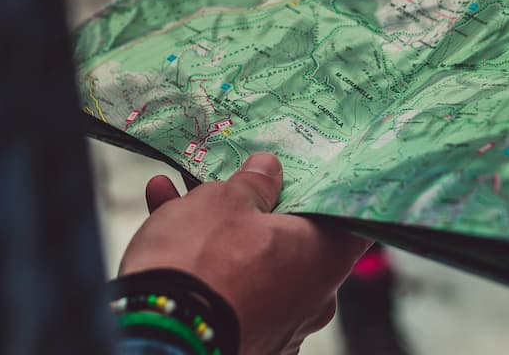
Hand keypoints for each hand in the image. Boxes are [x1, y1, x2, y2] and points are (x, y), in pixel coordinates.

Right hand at [119, 153, 371, 354]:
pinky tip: (164, 220)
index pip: (349, 219)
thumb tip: (269, 170)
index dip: (330, 191)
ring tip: (176, 192)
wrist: (159, 335)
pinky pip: (227, 290)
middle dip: (255, 208)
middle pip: (289, 239)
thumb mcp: (227, 202)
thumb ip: (254, 183)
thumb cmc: (205, 260)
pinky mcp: (241, 342)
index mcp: (326, 258)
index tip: (312, 171)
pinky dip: (203, 262)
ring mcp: (277, 327)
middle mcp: (313, 299)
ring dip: (216, 229)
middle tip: (229, 180)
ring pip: (250, 263)